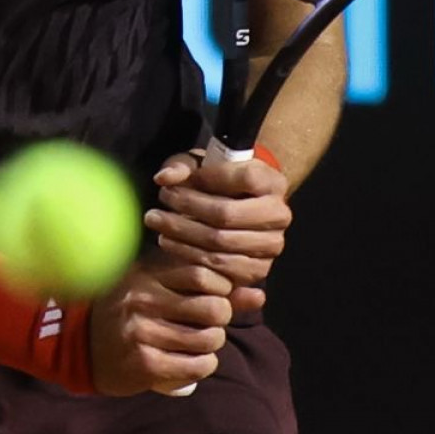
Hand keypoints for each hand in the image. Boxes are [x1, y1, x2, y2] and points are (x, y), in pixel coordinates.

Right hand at [88, 260, 233, 396]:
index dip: (221, 287)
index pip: (203, 274)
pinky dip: (203, 365)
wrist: (83, 347)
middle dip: (221, 317)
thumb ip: (208, 288)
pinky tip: (190, 360)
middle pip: (215, 308)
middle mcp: (141, 299)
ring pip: (210, 340)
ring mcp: (141, 332)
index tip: (214, 294)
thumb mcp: (158, 287)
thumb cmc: (128, 311)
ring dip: (212, 344)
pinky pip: (199, 366)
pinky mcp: (145, 363)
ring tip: (197, 341)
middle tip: (209, 321)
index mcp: (144, 273)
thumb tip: (259, 294)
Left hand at [145, 150, 291, 314]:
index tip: (178, 181)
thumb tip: (164, 178)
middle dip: (185, 208)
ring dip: (182, 233)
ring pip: (220, 242)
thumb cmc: (215, 181)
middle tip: (156, 204)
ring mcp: (272, 244)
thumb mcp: (198, 164)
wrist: (235, 207)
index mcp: (272, 182)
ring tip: (156, 222)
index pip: (245, 178)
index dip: (208, 178)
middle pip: (226, 213)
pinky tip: (170, 243)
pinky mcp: (259, 269)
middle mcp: (278, 214)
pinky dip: (190, 255)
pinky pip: (221, 268)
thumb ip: (182, 166)